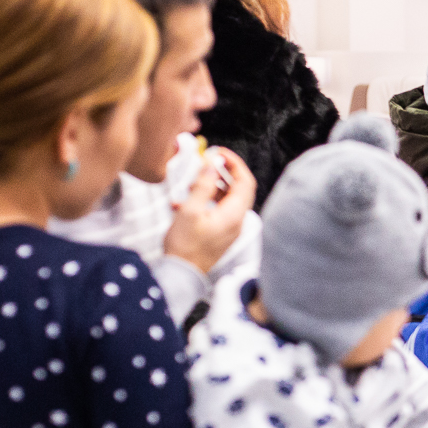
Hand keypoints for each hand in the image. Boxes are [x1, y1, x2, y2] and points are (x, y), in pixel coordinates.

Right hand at [163, 147, 255, 275]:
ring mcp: (230, 228)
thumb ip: (203, 185)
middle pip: (239, 188)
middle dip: (224, 172)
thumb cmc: (184, 245)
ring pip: (227, 199)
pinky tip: (182, 203)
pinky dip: (206, 201)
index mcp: (234, 214)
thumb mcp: (189, 211)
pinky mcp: (221, 234)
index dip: (234, 163)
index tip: (218, 152)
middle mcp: (237, 221)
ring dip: (213, 186)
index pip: (245, 181)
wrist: (182, 275)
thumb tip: (213, 164)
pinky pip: (218, 210)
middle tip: (207, 161)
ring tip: (193, 181)